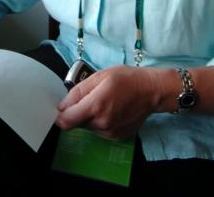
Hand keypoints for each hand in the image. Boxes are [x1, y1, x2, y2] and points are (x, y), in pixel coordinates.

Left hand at [55, 66, 171, 139]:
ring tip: (104, 102)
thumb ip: (78, 91)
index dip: (62, 114)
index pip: (66, 120)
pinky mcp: (116, 137)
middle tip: (92, 97)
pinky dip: (100, 122)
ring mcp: (110, 132)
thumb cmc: (126, 79)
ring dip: (90, 117)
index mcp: (95, 106)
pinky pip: (99, 131)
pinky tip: (111, 110)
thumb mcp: (99, 76)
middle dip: (79, 111)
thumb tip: (63, 106)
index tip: (65, 106)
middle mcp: (102, 123)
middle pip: (77, 122)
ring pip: (88, 127)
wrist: (151, 91)